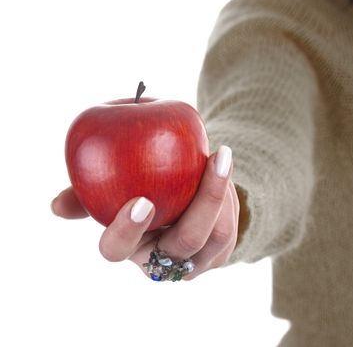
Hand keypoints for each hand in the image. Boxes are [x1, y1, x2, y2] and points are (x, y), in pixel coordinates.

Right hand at [51, 146, 239, 280]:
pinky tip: (223, 166)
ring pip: (216, 234)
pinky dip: (229, 195)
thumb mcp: (113, 188)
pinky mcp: (220, 253)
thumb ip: (89, 191)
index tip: (141, 201)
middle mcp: (162, 261)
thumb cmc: (139, 190)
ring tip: (220, 157)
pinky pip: (230, 225)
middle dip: (202, 203)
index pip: (117, 249)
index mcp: (128, 247)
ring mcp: (195, 261)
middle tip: (211, 161)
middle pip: (184, 243)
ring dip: (221, 192)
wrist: (181, 200)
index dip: (126, 230)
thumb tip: (56, 206)